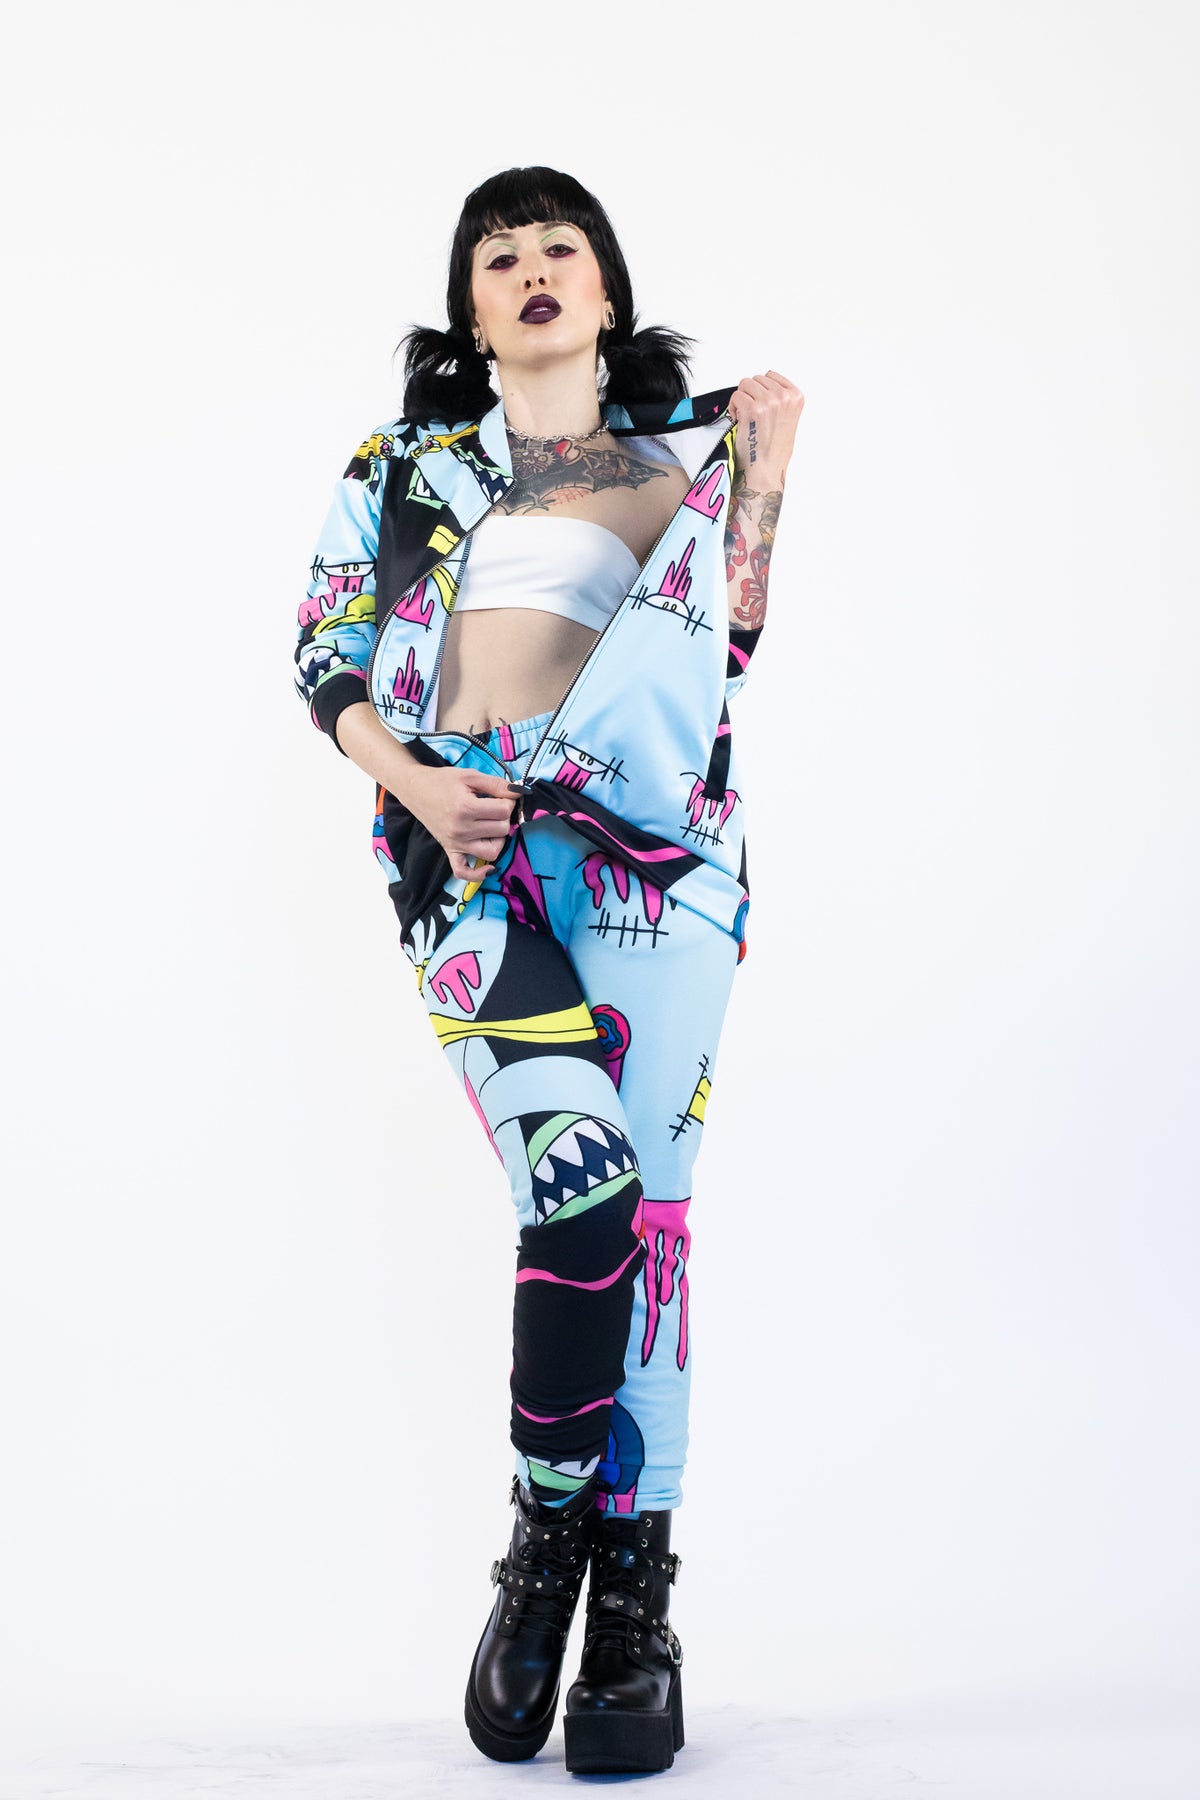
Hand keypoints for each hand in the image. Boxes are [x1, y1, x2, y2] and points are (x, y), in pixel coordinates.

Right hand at [409, 764, 523, 880]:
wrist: (415, 790)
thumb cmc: (443, 781)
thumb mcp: (470, 776)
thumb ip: (497, 784)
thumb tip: (520, 792)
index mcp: (465, 808)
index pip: (504, 811)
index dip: (508, 801)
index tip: (500, 796)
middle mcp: (461, 829)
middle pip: (501, 830)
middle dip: (503, 817)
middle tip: (494, 808)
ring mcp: (455, 843)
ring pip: (492, 851)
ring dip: (498, 839)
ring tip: (491, 827)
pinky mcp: (449, 851)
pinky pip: (464, 872)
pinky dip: (478, 874)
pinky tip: (489, 867)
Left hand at [726, 371, 804, 485]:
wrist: (765, 469)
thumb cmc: (774, 450)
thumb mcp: (789, 418)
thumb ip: (781, 400)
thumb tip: (765, 389)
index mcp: (796, 397)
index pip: (771, 376)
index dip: (761, 390)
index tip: (761, 406)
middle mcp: (784, 397)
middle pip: (756, 379)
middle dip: (750, 395)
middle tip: (752, 415)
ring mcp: (768, 401)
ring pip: (744, 384)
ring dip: (741, 400)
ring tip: (746, 418)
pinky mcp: (752, 408)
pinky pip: (736, 396)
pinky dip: (734, 408)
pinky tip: (740, 421)